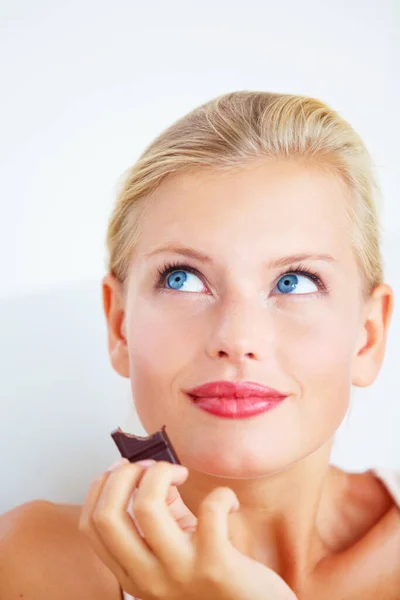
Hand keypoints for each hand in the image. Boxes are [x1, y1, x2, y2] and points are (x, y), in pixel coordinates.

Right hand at [79, 459, 298, 599]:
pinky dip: (221, 494)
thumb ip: (162, 516)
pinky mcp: (216, 565)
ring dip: (162, 473)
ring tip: (182, 475)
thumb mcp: (176, 552)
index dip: (101, 486)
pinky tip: (228, 501)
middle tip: (151, 466)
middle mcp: (148, 578)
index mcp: (132, 573)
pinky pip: (209, 510)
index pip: (91, 526)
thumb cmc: (217, 582)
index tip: (123, 467)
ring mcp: (180, 573)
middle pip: (108, 515)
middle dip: (124, 474)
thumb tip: (151, 473)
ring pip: (146, 505)